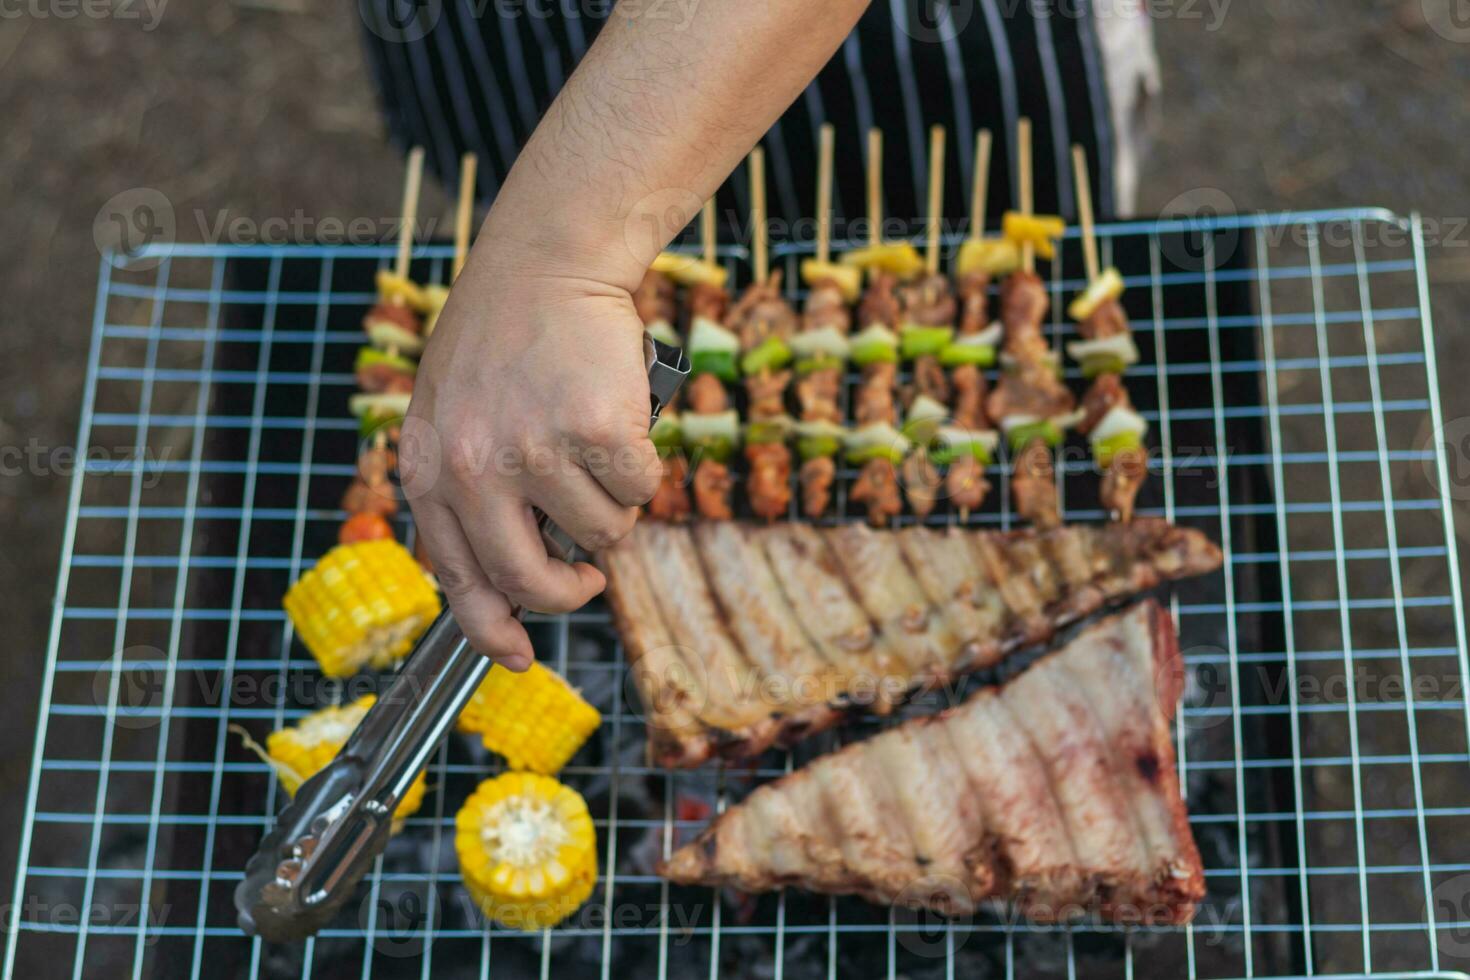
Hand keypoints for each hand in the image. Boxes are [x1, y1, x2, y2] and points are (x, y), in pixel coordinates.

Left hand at [400, 255, 660, 670]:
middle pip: (531, 582)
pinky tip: (620, 422)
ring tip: (595, 453)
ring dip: (610, 507)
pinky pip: (639, 490)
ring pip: (600, 534)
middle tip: (586, 578)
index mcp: (430, 471)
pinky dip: (640, 465)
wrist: (547, 262)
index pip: (458, 580)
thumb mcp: (450, 417)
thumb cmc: (503, 341)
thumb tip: (512, 580)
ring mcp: (536, 451)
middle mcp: (475, 469)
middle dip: (569, 593)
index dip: (492, 630)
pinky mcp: (597, 431)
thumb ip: (467, 492)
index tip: (517, 655)